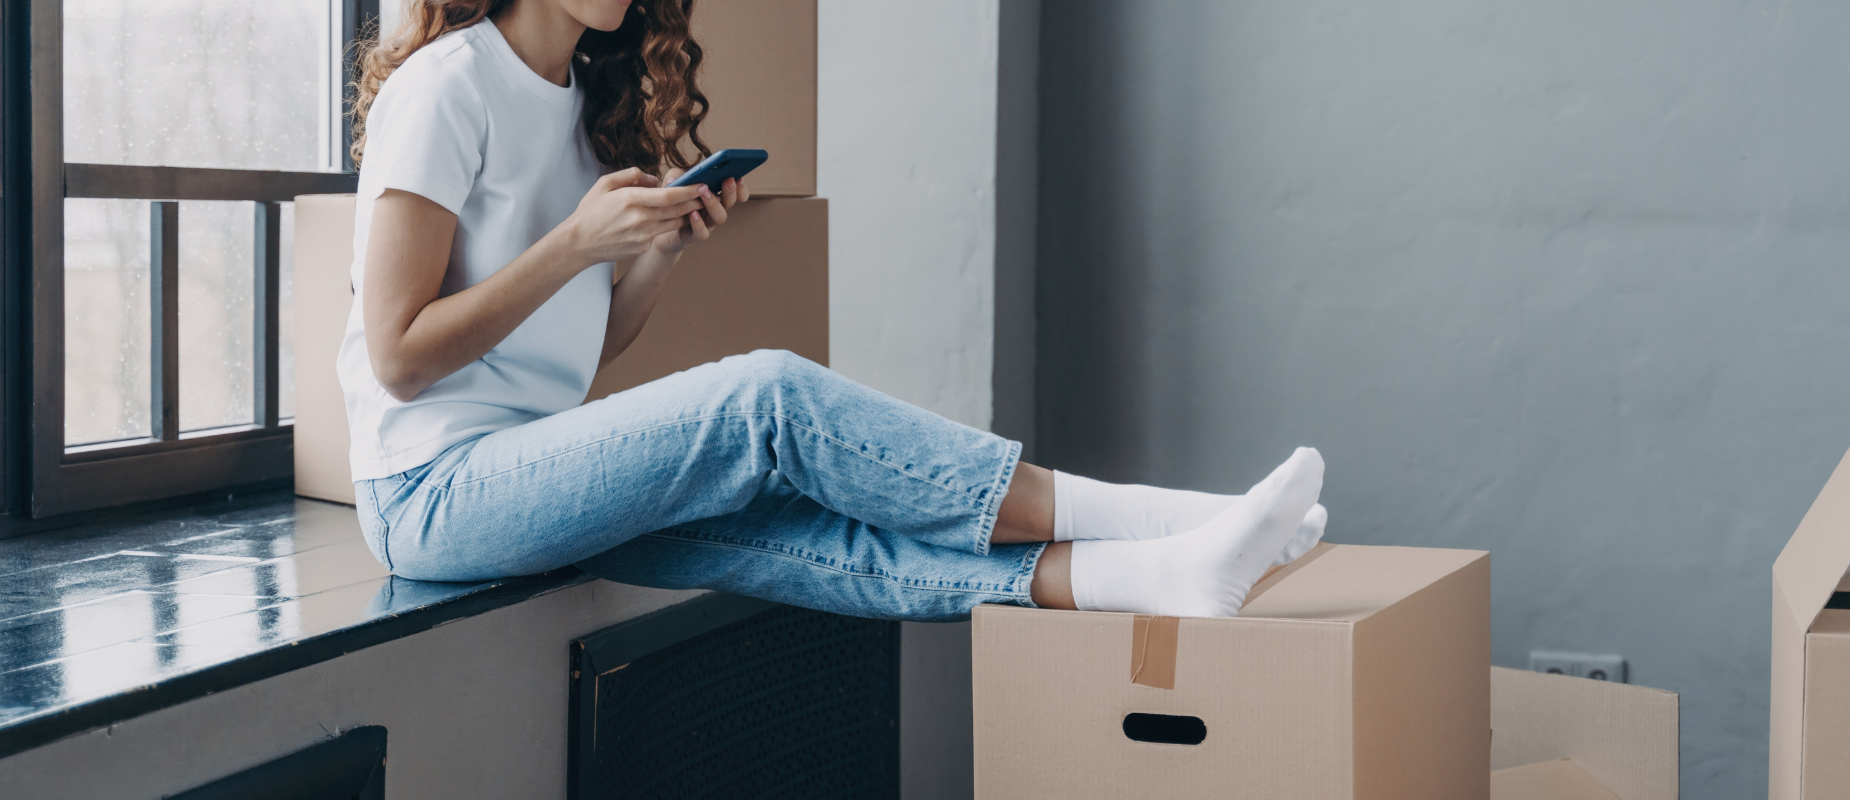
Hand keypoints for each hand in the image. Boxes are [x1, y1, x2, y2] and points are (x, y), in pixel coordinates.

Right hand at [561, 168, 705, 264]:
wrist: (579, 243)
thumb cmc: (591, 211)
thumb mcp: (606, 184)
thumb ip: (632, 176)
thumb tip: (655, 179)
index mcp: (630, 199)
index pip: (668, 195)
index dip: (689, 191)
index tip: (703, 185)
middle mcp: (639, 219)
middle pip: (677, 210)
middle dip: (696, 202)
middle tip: (710, 194)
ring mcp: (642, 236)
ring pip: (673, 223)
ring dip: (688, 214)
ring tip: (699, 204)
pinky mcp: (642, 247)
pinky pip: (661, 233)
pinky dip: (670, 224)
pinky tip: (677, 218)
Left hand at [649, 172, 750, 254]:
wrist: (661, 229)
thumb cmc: (673, 203)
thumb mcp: (673, 185)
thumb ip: (675, 176)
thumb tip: (674, 178)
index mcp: (715, 197)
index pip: (736, 194)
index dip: (740, 188)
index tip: (739, 177)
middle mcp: (714, 211)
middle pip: (729, 203)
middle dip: (730, 191)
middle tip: (728, 180)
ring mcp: (706, 224)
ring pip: (720, 217)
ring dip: (715, 204)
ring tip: (706, 193)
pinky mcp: (694, 236)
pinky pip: (702, 233)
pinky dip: (699, 223)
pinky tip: (693, 213)